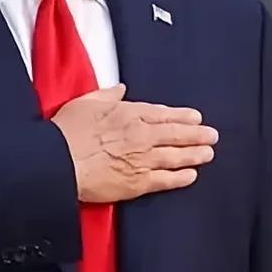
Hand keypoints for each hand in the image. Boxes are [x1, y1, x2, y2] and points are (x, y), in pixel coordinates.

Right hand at [51, 84, 217, 202]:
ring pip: (176, 156)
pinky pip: (165, 180)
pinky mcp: (137, 183)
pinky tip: (192, 176)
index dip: (182, 116)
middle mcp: (141, 135)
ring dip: (195, 155)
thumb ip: (106, 95)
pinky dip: (181, 177)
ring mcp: (142, 160)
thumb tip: (120, 89)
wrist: (58, 162)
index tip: (196, 117)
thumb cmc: (66, 132)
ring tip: (209, 154)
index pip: (163, 114)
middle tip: (212, 136)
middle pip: (176, 134)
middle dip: (197, 135)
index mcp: (129, 113)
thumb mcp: (85, 102)